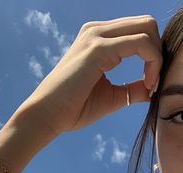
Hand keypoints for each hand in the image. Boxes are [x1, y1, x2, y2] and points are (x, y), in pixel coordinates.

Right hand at [25, 15, 162, 135]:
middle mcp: (97, 31)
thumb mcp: (111, 96)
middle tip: (153, 81)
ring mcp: (97, 37)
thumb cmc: (73, 108)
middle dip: (159, 52)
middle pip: (146, 24)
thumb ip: (133, 89)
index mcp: (98, 39)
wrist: (47, 115)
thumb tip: (153, 89)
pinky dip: (153, 62)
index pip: (139, 32)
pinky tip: (147, 83)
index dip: (153, 56)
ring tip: (150, 84)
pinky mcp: (98, 49)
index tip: (151, 83)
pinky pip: (141, 44)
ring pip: (146, 29)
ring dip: (157, 57)